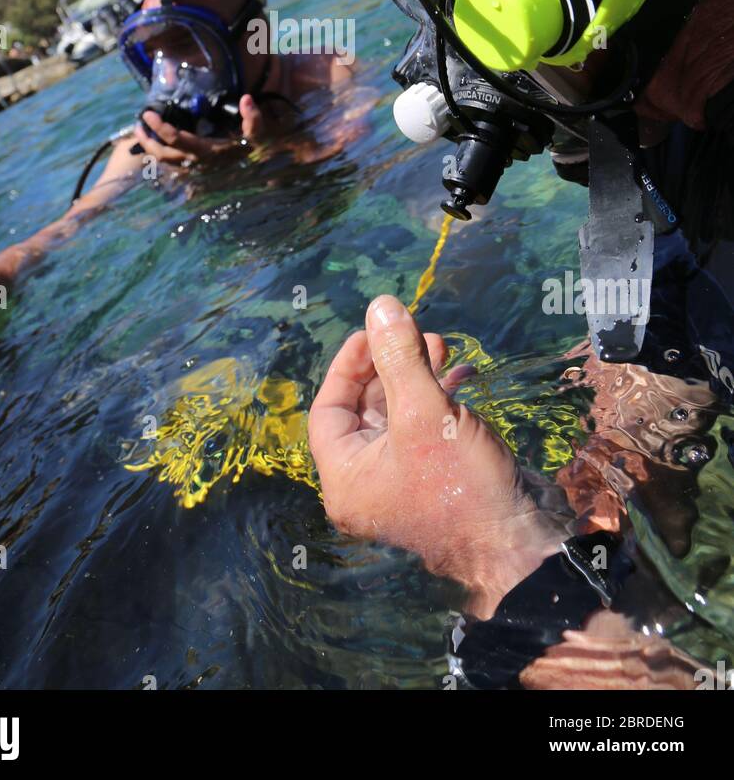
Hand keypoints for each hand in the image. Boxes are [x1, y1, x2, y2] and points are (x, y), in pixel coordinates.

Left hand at [134, 95, 269, 165]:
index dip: (158, 126)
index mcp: (206, 151)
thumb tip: (247, 98)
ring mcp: (196, 171)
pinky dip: (162, 157)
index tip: (146, 113)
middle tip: (137, 125)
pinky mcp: (197, 174)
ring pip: (165, 163)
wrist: (261, 173)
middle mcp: (197, 163)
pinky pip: (173, 167)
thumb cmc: (257, 151)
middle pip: (162, 155)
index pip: (174, 138)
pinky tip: (159, 146)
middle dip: (146, 141)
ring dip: (151, 149)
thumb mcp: (259, 135)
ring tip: (142, 134)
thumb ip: (253, 118)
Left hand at [308, 295, 565, 615]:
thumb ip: (399, 357)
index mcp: (346, 479)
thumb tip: (380, 305)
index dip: (348, 364)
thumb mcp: (424, 412)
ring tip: (442, 344)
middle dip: (390, 364)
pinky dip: (439, 398)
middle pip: (365, 408)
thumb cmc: (460, 483)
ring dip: (417, 375)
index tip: (374, 330)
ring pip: (399, 415)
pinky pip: (425, 430)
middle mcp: (367, 484)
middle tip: (416, 332)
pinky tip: (463, 374)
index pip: (329, 409)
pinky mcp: (436, 479)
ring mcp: (402, 483)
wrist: (521, 544)